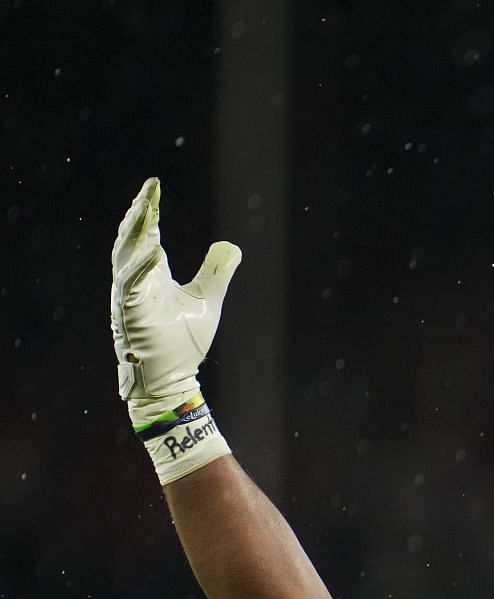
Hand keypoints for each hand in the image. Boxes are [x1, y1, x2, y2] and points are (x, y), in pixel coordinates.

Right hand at [108, 178, 241, 424]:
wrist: (174, 379)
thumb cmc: (184, 343)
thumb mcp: (207, 300)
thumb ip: (216, 272)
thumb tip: (231, 246)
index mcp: (151, 275)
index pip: (146, 235)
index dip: (149, 212)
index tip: (153, 187)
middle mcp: (136, 281)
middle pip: (132, 239)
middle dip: (139, 213)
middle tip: (148, 189)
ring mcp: (129, 296)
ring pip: (126, 256)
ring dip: (135, 232)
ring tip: (145, 208)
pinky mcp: (131, 313)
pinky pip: (131, 285)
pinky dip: (142, 266)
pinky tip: (154, 249)